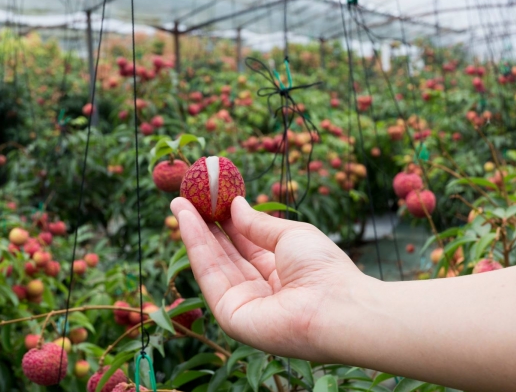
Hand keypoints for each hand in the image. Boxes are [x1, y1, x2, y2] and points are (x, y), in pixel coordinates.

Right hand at [170, 196, 364, 361]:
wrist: (336, 305)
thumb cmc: (323, 267)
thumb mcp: (290, 235)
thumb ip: (258, 224)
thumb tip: (235, 204)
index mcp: (278, 270)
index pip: (244, 243)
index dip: (225, 221)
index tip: (208, 198)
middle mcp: (259, 288)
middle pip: (224, 254)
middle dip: (204, 225)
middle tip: (185, 198)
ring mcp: (243, 303)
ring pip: (213, 263)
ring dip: (194, 232)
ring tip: (179, 204)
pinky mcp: (230, 316)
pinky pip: (209, 277)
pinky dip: (196, 247)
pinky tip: (188, 221)